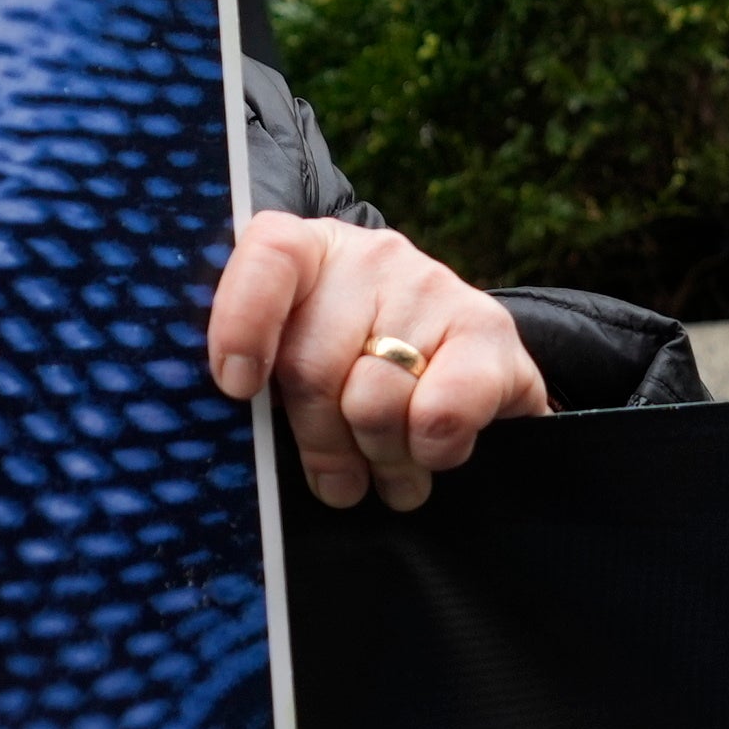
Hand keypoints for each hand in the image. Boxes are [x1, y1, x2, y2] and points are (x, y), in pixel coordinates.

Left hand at [206, 214, 551, 508]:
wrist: (459, 377)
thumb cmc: (351, 383)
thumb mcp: (293, 371)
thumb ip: (261, 382)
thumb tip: (239, 410)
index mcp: (307, 253)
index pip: (270, 254)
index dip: (245, 324)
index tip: (240, 386)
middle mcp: (370, 256)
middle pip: (312, 365)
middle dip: (320, 442)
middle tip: (335, 474)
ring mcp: (433, 285)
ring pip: (374, 401)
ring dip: (379, 457)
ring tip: (387, 460)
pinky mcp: (489, 329)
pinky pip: (442, 414)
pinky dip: (432, 453)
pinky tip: (431, 450)